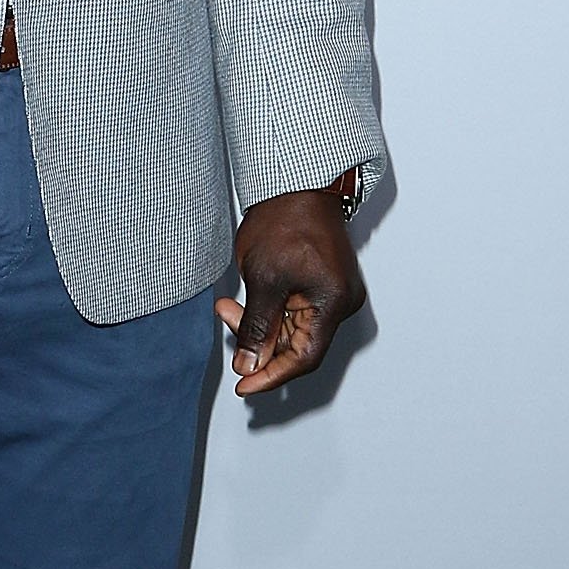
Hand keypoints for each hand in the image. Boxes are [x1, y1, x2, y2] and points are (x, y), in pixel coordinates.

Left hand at [214, 184, 365, 397]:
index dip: (272, 376)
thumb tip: (249, 365)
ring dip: (259, 323)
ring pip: (293, 328)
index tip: (244, 386)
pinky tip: (244, 299)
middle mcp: (342, 302)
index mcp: (334, 303)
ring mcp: (334, 292)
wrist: (297, 182)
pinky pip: (296, 310)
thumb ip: (257, 328)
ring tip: (226, 305)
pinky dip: (269, 310)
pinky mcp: (323, 283)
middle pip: (299, 344)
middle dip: (258, 341)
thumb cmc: (284, 222)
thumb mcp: (262, 280)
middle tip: (226, 322)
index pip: (304, 358)